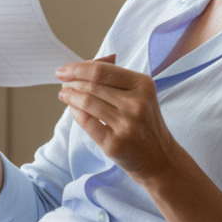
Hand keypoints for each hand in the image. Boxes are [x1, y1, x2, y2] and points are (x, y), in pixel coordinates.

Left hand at [55, 55, 178, 183]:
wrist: (159, 157)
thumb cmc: (143, 122)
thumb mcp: (138, 94)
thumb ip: (114, 76)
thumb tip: (84, 64)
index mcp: (143, 85)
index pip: (102, 71)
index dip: (78, 68)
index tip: (64, 70)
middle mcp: (137, 103)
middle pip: (92, 85)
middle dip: (72, 82)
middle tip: (62, 82)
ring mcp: (127, 124)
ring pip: (87, 102)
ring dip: (70, 96)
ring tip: (64, 95)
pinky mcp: (115, 143)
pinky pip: (86, 122)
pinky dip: (75, 112)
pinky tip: (72, 109)